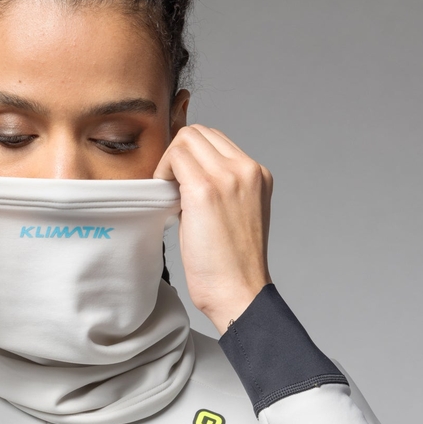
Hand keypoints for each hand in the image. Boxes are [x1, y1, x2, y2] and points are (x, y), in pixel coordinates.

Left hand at [153, 124, 272, 335]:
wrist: (238, 291)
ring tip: (170, 194)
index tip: (181, 182)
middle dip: (179, 154)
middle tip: (171, 186)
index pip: (216, 140)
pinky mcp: (206, 190)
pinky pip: (176, 158)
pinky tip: (167, 200)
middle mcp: (246, 170)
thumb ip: (219, 187)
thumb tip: (185, 175)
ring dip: (171, 161)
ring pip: (187, 138)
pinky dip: (164, 172)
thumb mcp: (235, 214)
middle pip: (200, 132)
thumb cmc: (231, 263)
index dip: (191, 156)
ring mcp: (228, 177)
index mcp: (257, 174)